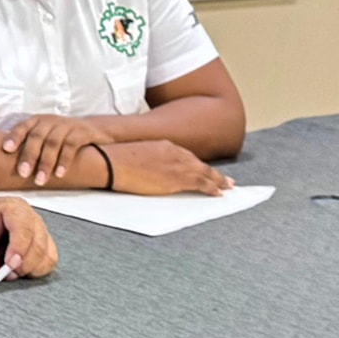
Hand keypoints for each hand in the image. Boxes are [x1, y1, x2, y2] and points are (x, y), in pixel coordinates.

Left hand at [0, 195, 57, 277]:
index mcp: (14, 209)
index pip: (24, 229)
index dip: (19, 249)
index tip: (9, 264)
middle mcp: (32, 219)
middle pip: (39, 245)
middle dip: (24, 264)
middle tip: (5, 273)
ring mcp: (40, 231)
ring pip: (47, 256)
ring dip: (31, 269)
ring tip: (11, 271)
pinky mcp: (43, 244)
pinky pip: (49, 261)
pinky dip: (36, 270)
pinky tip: (20, 269)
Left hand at [1, 114, 112, 185]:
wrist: (93, 129)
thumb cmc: (60, 137)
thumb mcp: (44, 135)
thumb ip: (29, 145)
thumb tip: (4, 162)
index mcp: (37, 121)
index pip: (23, 127)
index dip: (14, 137)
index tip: (5, 149)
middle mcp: (50, 121)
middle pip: (37, 137)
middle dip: (29, 155)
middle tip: (22, 173)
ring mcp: (66, 125)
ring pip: (53, 143)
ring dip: (45, 163)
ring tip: (40, 180)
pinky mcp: (81, 132)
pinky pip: (71, 146)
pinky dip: (64, 160)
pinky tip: (59, 174)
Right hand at [107, 140, 235, 195]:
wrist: (110, 161)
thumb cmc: (115, 158)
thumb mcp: (135, 154)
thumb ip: (147, 159)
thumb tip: (146, 167)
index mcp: (164, 145)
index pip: (187, 157)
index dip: (198, 165)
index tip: (205, 170)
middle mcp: (175, 154)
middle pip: (199, 164)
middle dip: (214, 173)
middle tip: (226, 180)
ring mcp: (177, 166)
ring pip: (204, 174)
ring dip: (218, 181)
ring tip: (228, 187)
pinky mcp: (176, 179)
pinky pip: (200, 184)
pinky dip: (211, 188)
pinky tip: (218, 193)